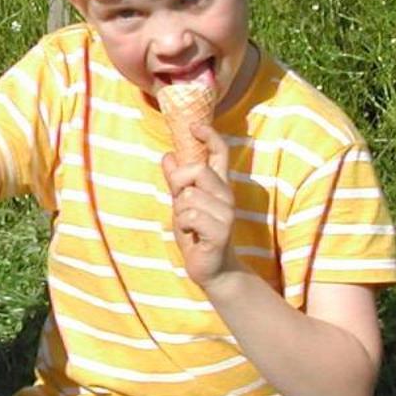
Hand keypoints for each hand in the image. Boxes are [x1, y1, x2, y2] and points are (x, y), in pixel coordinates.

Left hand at [162, 123, 239, 287]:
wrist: (212, 269)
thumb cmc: (197, 235)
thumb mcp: (182, 204)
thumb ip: (176, 181)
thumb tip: (168, 155)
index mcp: (218, 186)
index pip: (220, 153)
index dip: (209, 136)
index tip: (195, 125)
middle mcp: (227, 195)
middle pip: (198, 169)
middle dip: (179, 183)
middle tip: (180, 203)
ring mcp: (227, 213)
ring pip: (189, 195)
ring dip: (180, 211)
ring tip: (189, 225)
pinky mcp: (221, 231)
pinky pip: (190, 215)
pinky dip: (184, 224)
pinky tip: (193, 234)